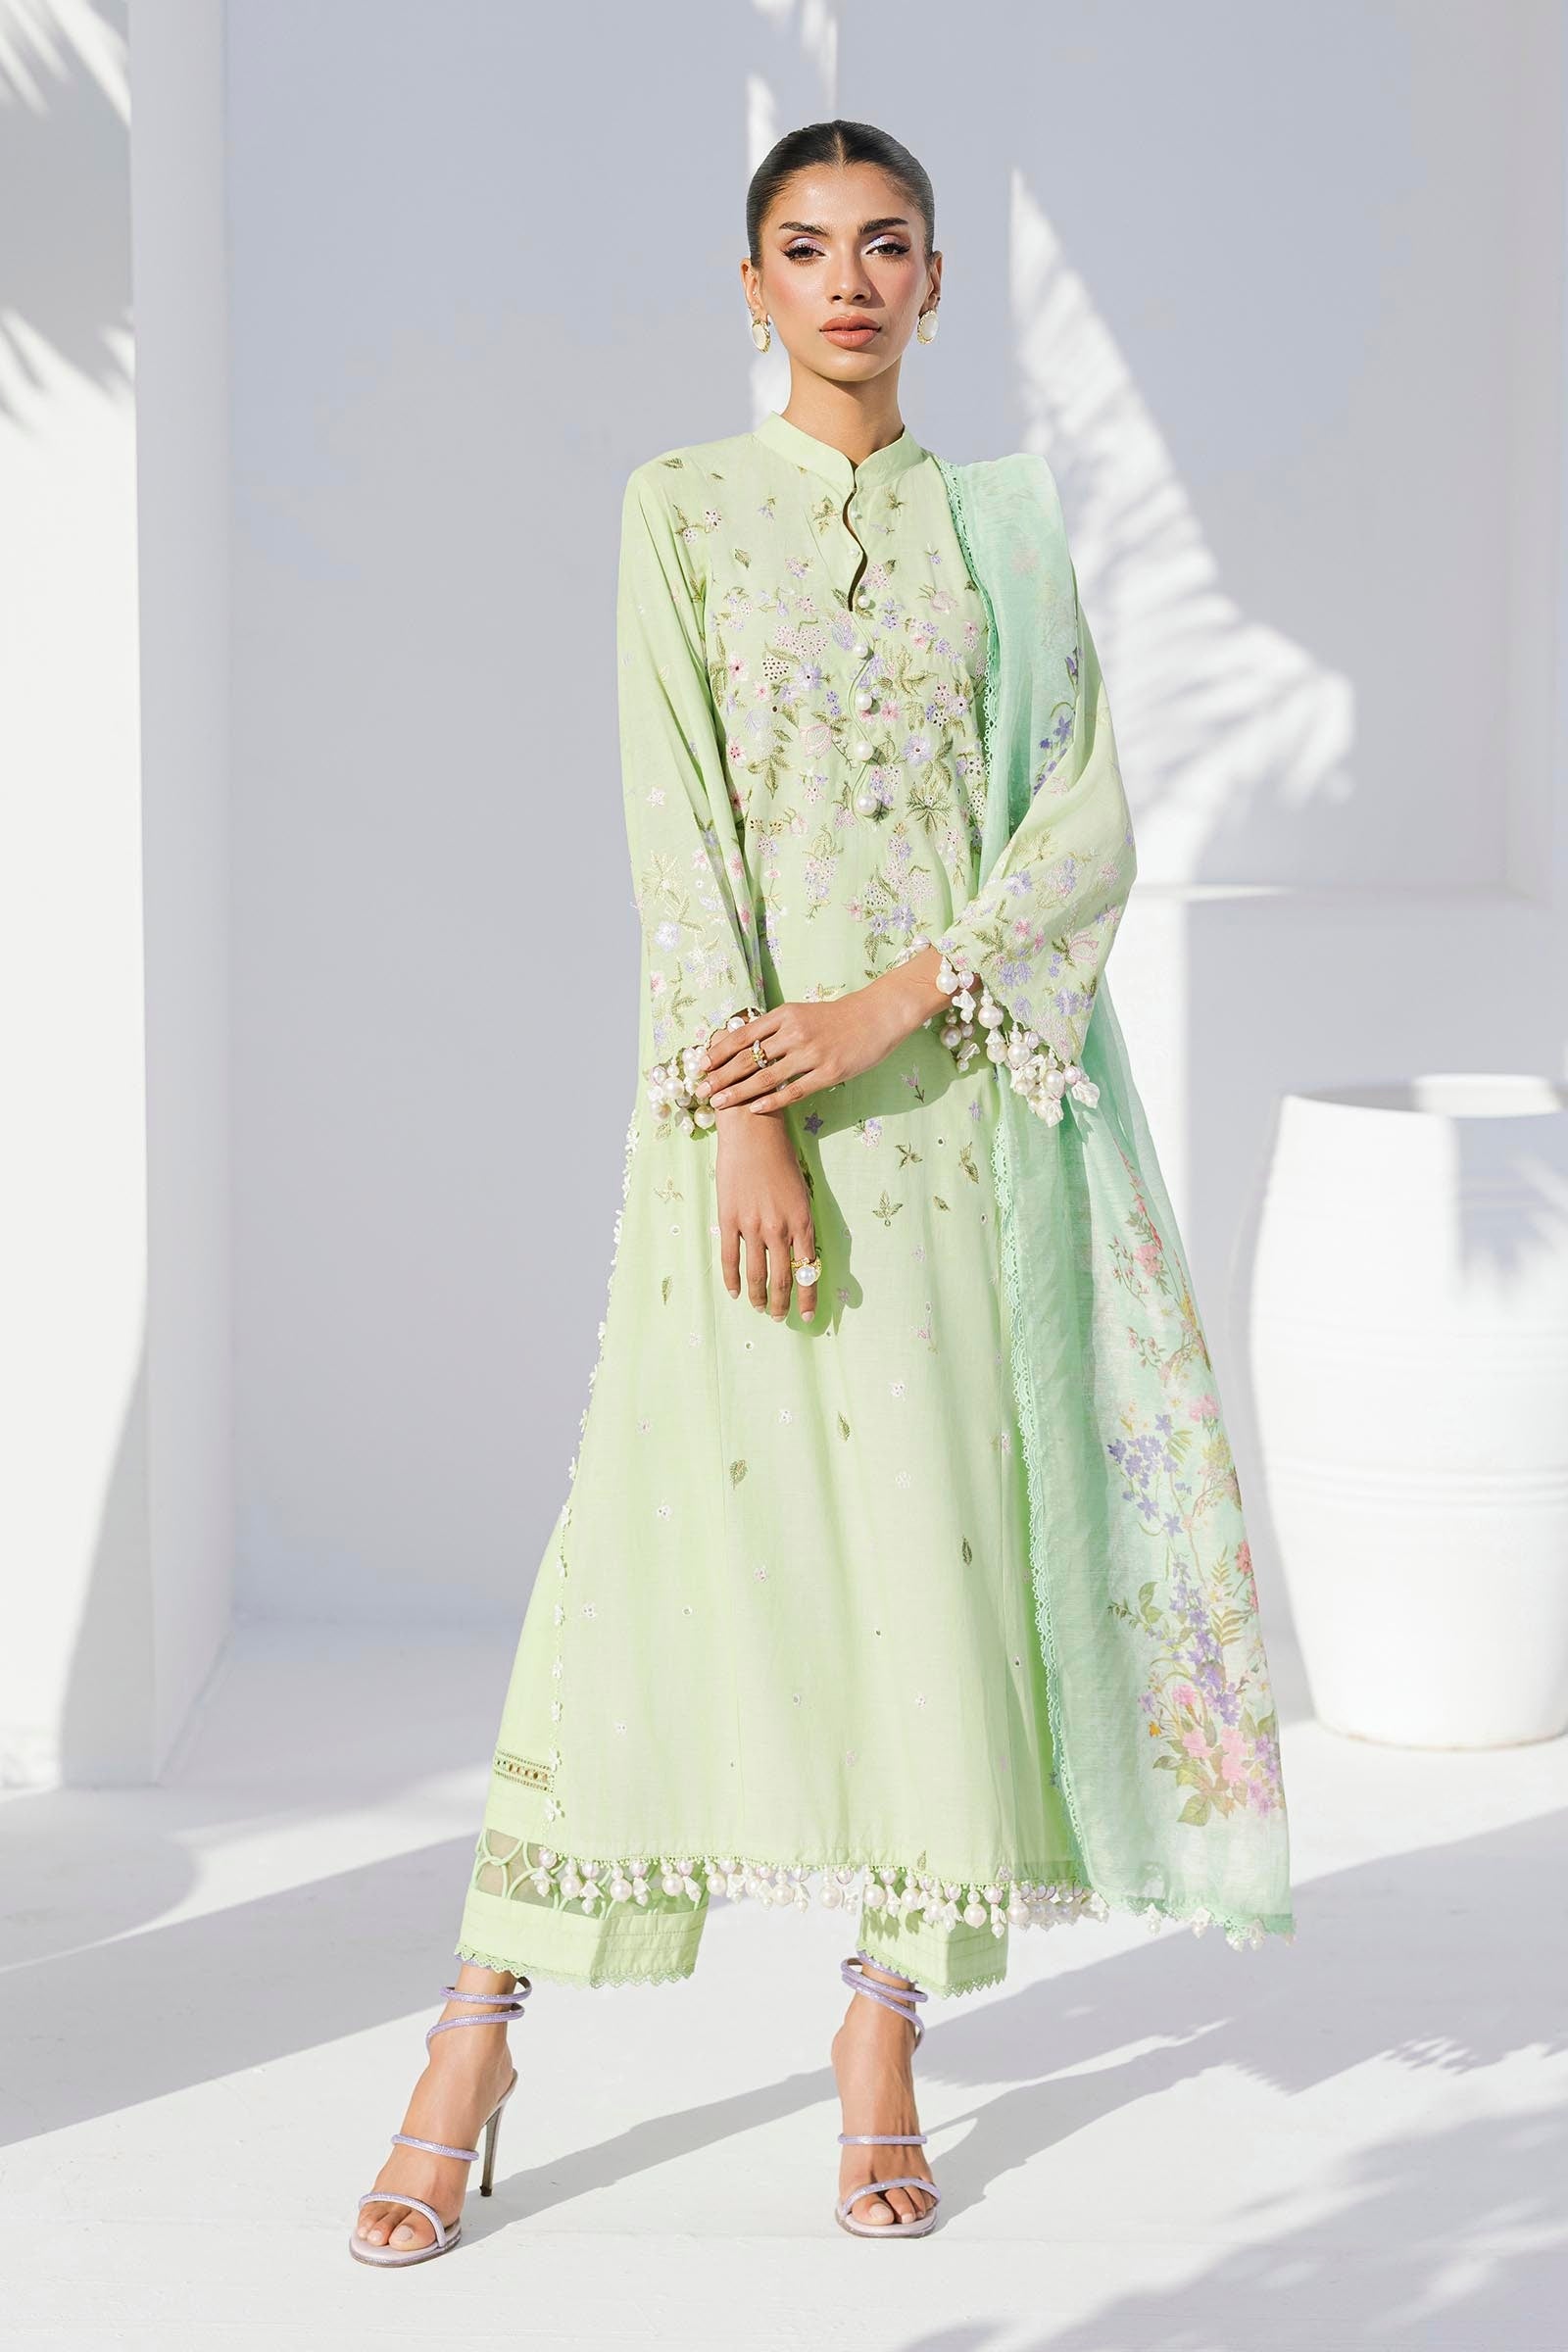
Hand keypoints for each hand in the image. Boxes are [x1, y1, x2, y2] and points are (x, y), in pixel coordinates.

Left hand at [696, 951, 949, 1116]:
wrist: (878, 1016)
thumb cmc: (837, 1017)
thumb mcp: (802, 1012)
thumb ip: (775, 1027)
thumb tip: (744, 1042)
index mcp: (784, 1014)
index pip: (742, 1035)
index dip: (718, 1052)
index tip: (701, 1066)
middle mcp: (794, 1032)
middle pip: (749, 1058)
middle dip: (721, 1076)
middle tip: (700, 1090)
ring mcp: (812, 1053)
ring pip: (766, 1077)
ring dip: (739, 1092)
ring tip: (719, 1103)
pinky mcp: (829, 1072)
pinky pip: (794, 1090)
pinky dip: (772, 1100)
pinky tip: (754, 1109)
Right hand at [714, 1110, 819, 1320]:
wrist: (753, 1133)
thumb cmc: (781, 1158)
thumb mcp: (802, 1192)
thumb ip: (801, 1224)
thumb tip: (801, 1254)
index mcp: (803, 1222)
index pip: (808, 1272)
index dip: (808, 1298)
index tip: (809, 1315)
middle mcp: (779, 1229)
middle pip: (783, 1279)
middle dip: (783, 1304)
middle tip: (780, 1317)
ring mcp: (752, 1226)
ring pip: (757, 1275)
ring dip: (760, 1298)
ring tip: (761, 1309)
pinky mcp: (729, 1220)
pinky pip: (730, 1259)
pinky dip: (733, 1280)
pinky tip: (735, 1293)